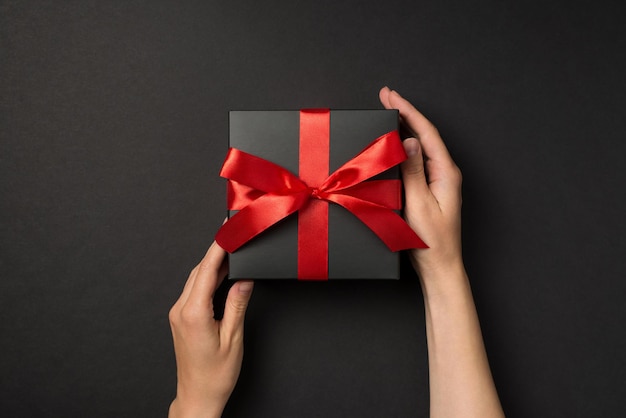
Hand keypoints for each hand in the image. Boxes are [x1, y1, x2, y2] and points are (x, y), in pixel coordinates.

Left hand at [168, 242, 253, 417]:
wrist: (198, 396)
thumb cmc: (216, 375)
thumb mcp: (233, 338)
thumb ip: (238, 304)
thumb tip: (245, 279)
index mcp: (194, 313)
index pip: (206, 270)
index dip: (218, 248)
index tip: (226, 231)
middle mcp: (181, 310)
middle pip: (199, 271)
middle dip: (216, 253)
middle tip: (233, 238)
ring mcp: (178, 314)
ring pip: (195, 279)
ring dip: (212, 265)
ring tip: (230, 253)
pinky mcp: (181, 318)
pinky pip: (193, 290)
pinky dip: (207, 278)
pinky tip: (220, 276)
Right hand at [381, 88, 504, 416]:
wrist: (440, 267)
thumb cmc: (430, 241)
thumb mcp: (419, 204)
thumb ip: (414, 171)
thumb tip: (409, 140)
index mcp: (445, 172)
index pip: (426, 133)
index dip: (407, 112)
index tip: (390, 96)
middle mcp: (444, 173)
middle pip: (425, 135)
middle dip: (405, 114)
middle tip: (385, 96)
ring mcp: (438, 181)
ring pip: (421, 147)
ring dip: (404, 128)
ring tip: (387, 112)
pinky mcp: (430, 190)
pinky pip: (417, 161)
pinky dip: (403, 148)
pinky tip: (392, 145)